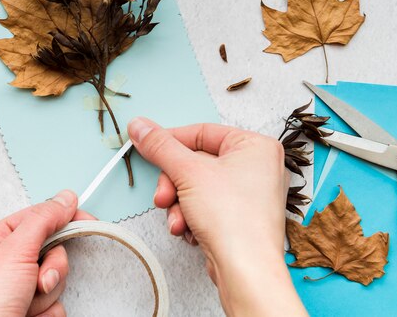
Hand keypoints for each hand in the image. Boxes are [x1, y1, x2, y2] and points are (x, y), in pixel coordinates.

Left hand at [0, 190, 91, 316]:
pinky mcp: (29, 310)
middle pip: (51, 249)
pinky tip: (27, 316)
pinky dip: (46, 312)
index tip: (86, 219)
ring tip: (25, 304)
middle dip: (51, 267)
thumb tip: (65, 197)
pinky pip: (56, 303)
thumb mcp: (14, 251)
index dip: (62, 217)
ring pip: (56, 278)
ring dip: (47, 293)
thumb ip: (43, 220)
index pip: (36, 218)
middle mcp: (5, 263)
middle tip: (38, 280)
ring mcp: (18, 288)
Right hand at [127, 118, 306, 316]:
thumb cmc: (234, 219)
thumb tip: (140, 126)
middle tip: (163, 197)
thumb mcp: (187, 172)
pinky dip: (191, 218)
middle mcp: (256, 167)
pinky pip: (205, 207)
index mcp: (255, 146)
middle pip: (196, 163)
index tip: (147, 146)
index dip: (170, 141)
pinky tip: (191, 231)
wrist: (246, 272)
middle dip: (173, 184)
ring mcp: (249, 194)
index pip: (202, 132)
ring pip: (196, 187)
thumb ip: (160, 146)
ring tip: (179, 221)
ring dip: (179, 205)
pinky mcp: (239, 218)